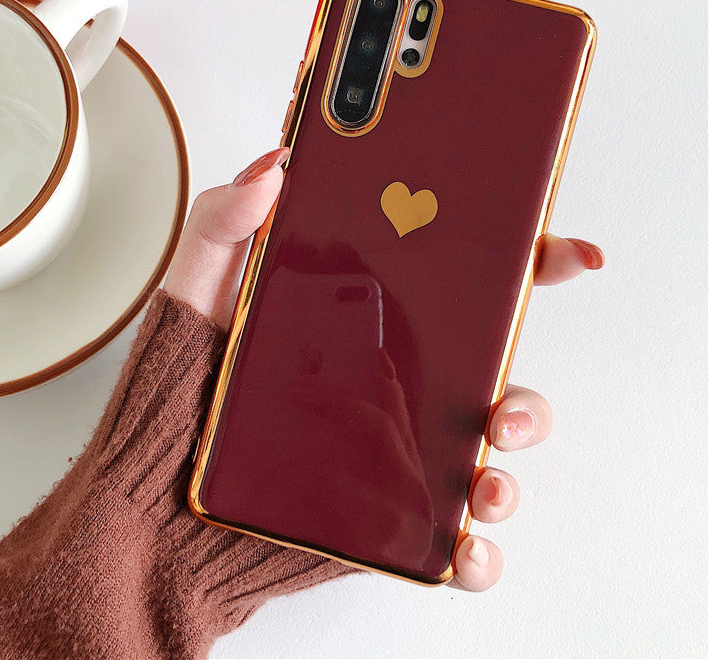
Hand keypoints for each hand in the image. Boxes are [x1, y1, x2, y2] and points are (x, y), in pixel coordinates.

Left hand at [165, 147, 604, 590]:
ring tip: (482, 466)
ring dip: (509, 452)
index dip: (519, 257)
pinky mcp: (384, 510)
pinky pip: (450, 534)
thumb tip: (273, 166)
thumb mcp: (196, 288)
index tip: (560, 249)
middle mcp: (394, 374)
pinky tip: (460, 543)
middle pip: (490, 363)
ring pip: (485, 445)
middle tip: (506, 382)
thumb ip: (226, 222)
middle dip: (523, 373)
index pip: (457, 276)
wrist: (155, 490)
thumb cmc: (183, 380)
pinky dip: (474, 548)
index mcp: (366, 311)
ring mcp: (395, 443)